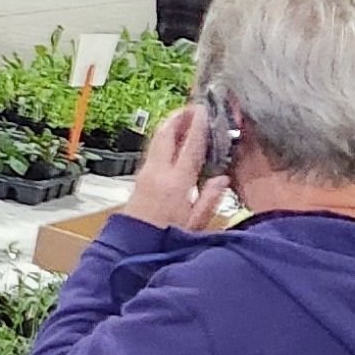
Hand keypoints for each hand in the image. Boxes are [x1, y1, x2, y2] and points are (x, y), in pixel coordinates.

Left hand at [119, 100, 231, 231]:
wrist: (132, 248)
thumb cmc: (165, 240)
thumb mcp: (196, 224)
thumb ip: (210, 199)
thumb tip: (223, 178)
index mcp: (176, 183)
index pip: (190, 146)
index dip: (199, 125)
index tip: (207, 110)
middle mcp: (158, 173)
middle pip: (167, 133)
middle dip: (180, 116)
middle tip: (195, 107)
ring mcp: (146, 173)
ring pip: (157, 139)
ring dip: (171, 125)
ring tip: (186, 117)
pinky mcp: (140, 177)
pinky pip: (154, 149)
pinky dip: (165, 138)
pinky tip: (175, 139)